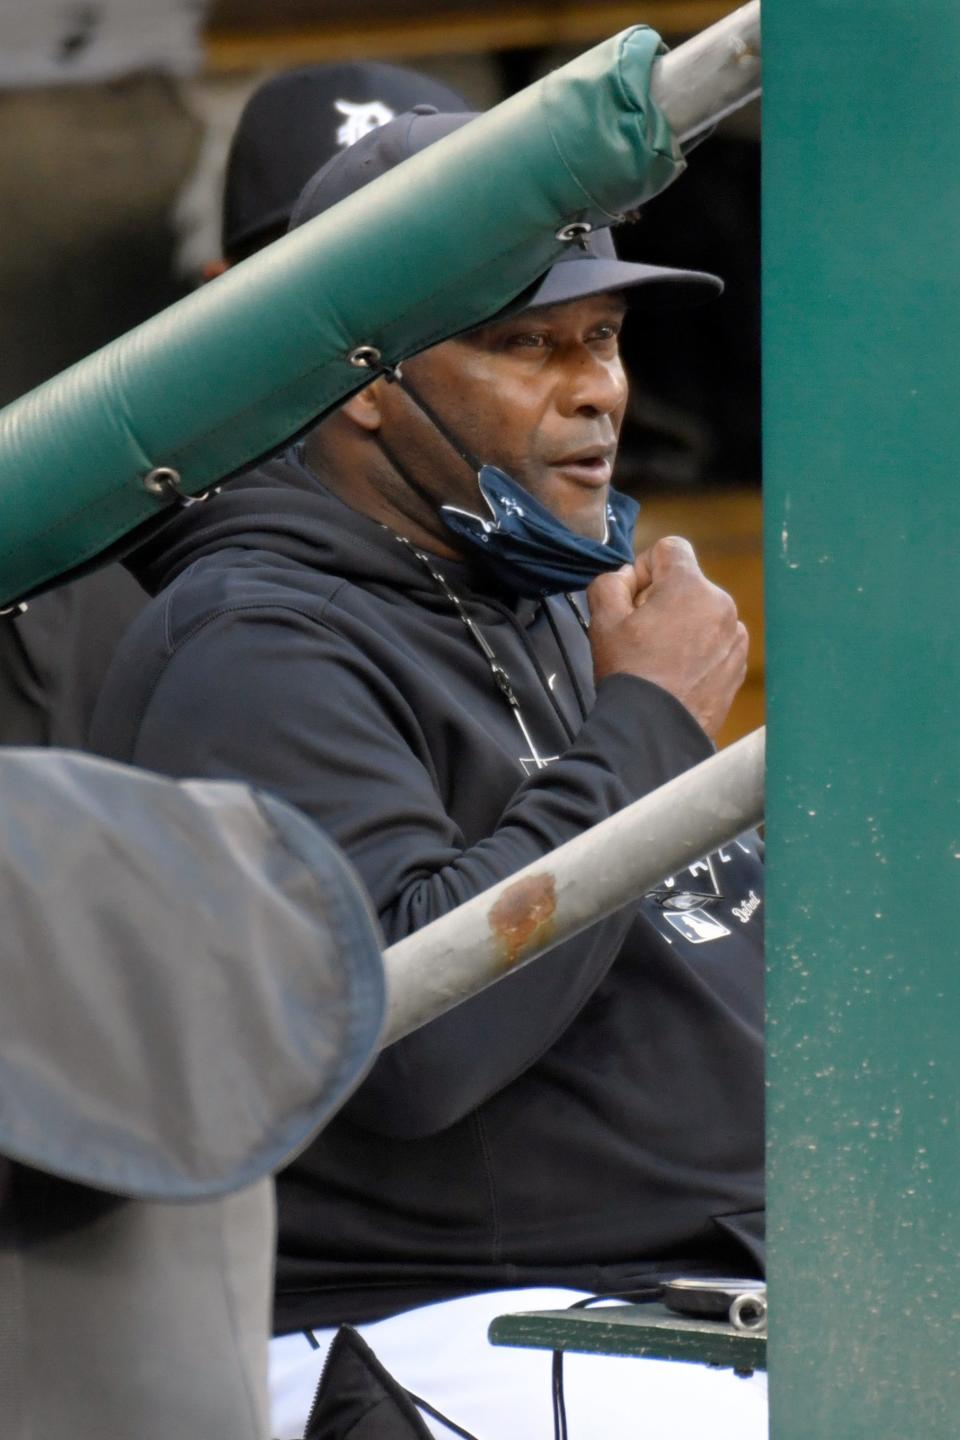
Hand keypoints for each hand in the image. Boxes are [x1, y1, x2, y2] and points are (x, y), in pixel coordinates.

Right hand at [586, 536, 747, 737]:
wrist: (656, 730)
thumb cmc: (630, 674)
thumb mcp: (603, 620)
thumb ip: (610, 582)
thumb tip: (626, 578)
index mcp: (690, 586)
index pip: (670, 548)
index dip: (645, 567)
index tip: (633, 598)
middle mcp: (721, 605)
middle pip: (686, 583)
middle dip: (662, 600)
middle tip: (639, 634)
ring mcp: (735, 636)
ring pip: (701, 612)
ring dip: (681, 625)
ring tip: (658, 658)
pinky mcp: (739, 663)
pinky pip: (716, 640)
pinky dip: (697, 649)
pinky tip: (676, 672)